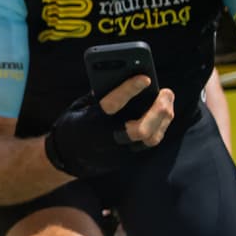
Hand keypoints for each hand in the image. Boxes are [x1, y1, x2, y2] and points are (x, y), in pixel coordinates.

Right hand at [44, 77, 174, 177]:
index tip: (145, 78)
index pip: (113, 105)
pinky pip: (151, 141)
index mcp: (91, 121)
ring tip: (167, 101)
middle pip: (141, 129)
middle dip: (158, 110)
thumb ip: (100, 95)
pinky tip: (162, 114)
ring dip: (164, 117)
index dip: (129, 90)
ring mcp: (120, 151)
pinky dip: (160, 125)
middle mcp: (108, 138)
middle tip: (166, 92)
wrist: (69, 157)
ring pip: (152, 138)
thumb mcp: (81, 107)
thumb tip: (124, 78)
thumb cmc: (75, 125)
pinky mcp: (129, 158)